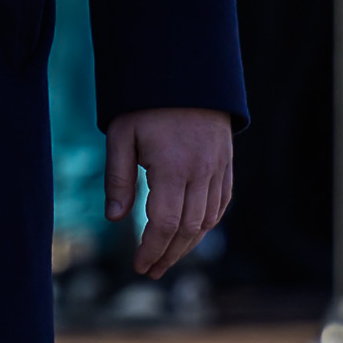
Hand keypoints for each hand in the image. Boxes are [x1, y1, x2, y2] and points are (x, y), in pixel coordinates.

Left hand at [109, 107, 235, 277]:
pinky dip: (207, 225)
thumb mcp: (122, 134)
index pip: (164, 223)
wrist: (187, 72)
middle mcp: (202, 172)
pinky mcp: (227, 165)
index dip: (151, 249)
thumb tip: (115, 219)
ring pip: (208, 221)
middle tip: (149, 271)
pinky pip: (221, 204)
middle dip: (168, 254)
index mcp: (174, 167)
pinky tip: (190, 234)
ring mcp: (219, 169)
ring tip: (166, 259)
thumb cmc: (147, 103)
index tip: (138, 266)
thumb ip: (118, 178)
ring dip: (187, 245)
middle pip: (188, 229)